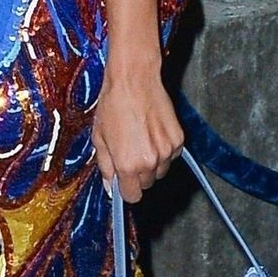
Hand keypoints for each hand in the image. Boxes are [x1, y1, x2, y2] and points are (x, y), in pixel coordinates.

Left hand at [92, 63, 182, 203]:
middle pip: (147, 184)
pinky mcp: (178, 139)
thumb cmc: (113, 105)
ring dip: (152, 163)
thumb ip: (105, 166)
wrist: (133, 80)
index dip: (126, 189)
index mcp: (127, 165)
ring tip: (141, 140)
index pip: (132, 196)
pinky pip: (172, 156)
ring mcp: (167, 151)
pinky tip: (153, 133)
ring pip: (160, 171)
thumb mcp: (99, 138)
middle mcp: (150, 162)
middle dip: (138, 174)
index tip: (123, 180)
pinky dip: (164, 150)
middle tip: (130, 153)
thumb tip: (110, 186)